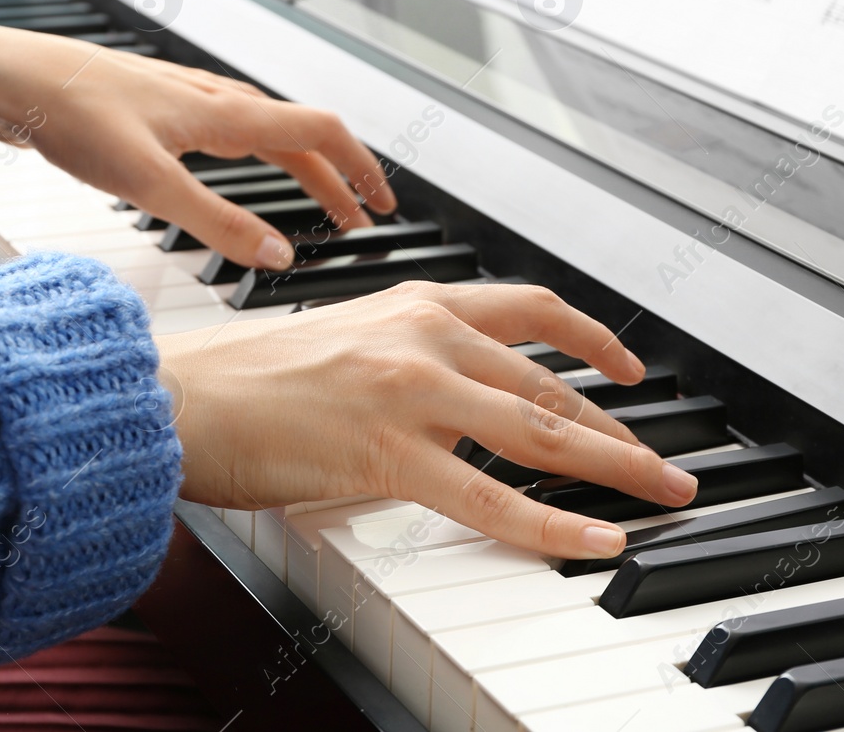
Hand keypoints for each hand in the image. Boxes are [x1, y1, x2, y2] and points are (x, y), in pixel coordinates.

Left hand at [0, 21, 395, 268]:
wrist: (8, 77)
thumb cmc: (69, 113)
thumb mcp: (148, 182)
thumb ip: (216, 222)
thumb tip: (279, 256)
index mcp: (224, 113)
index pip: (321, 132)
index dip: (360, 169)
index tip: (384, 206)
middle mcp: (215, 99)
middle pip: (300, 134)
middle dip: (339, 177)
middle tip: (361, 219)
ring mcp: (188, 99)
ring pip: (268, 130)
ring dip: (303, 167)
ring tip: (318, 202)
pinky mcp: (160, 107)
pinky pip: (234, 130)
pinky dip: (262, 156)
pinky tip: (237, 170)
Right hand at [155, 282, 700, 559]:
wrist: (176, 393)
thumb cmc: (243, 378)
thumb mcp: (342, 341)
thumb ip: (404, 356)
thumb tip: (454, 394)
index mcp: (413, 304)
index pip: (530, 311)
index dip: (592, 341)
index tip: (628, 368)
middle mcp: (424, 335)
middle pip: (550, 383)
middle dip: (620, 428)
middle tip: (667, 463)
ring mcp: (411, 391)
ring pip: (540, 432)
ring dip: (617, 466)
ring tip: (665, 494)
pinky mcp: (388, 451)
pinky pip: (492, 498)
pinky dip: (554, 524)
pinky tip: (598, 539)